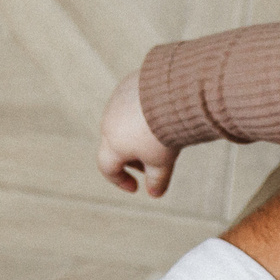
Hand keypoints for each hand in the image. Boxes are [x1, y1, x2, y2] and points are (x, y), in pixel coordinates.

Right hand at [97, 69, 175, 196]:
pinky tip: (158, 117)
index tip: (135, 187)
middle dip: (131, 159)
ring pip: (121, 124)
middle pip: (114, 145)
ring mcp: (116, 101)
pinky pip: (129, 105)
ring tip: (157, 140)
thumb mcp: (163, 161)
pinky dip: (139, 115)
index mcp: (113, 143)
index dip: (120, 180)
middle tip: (151, 164)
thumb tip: (155, 194)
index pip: (107, 167)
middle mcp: (109, 122)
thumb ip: (157, 179)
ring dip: (134, 136)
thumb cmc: (165, 131)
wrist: (172, 93)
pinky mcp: (127, 85)